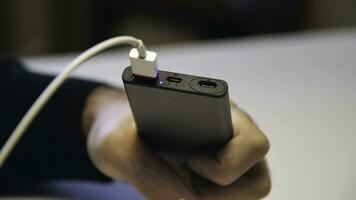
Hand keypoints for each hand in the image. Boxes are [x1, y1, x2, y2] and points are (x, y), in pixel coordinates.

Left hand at [83, 87, 270, 199]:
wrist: (118, 134)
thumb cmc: (120, 128)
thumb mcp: (119, 145)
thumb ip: (148, 173)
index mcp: (217, 112)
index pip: (254, 143)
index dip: (224, 164)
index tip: (189, 160)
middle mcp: (232, 136)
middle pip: (257, 180)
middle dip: (216, 188)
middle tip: (183, 170)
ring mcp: (230, 157)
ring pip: (245, 195)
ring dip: (209, 197)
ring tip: (178, 176)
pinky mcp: (221, 177)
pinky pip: (225, 198)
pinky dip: (201, 197)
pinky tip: (178, 183)